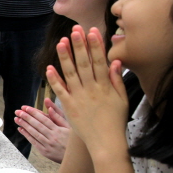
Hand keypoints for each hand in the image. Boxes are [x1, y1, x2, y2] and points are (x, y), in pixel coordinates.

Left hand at [15, 99, 70, 162]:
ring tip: (17, 119)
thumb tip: (49, 109)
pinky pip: (34, 142)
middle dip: (26, 117)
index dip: (33, 112)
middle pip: (37, 125)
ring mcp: (48, 145)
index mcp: (58, 130)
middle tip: (17, 112)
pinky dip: (27, 135)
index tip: (25, 108)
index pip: (44, 119)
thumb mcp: (69, 128)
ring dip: (24, 125)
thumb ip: (58, 118)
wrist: (76, 158)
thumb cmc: (72, 141)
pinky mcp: (45, 152)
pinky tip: (21, 129)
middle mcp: (52, 137)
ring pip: (34, 133)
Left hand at [46, 26, 129, 155]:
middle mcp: (92, 90)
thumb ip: (117, 80)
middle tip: (75, 30)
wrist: (105, 142)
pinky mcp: (69, 106)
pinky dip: (54, 79)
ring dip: (65, 57)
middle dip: (79, 46)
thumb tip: (116, 61)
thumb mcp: (122, 99)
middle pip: (84, 64)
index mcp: (105, 86)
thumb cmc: (115, 121)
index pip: (100, 61)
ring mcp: (79, 98)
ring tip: (60, 42)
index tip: (92, 31)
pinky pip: (60, 90)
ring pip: (70, 74)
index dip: (95, 46)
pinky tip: (49, 67)